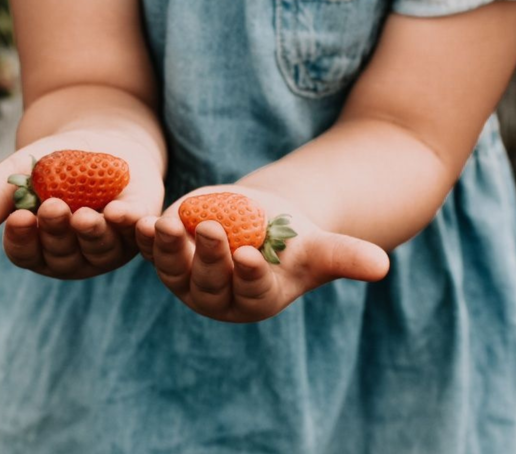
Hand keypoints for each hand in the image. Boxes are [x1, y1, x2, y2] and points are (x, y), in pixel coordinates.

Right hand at [0, 130, 162, 278]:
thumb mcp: (14, 177)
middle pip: (61, 255)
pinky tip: (122, 212)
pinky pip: (136, 236)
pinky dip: (130, 225)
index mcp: (38, 248)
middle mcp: (73, 257)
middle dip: (56, 232)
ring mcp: (109, 249)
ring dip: (91, 234)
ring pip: (98, 250)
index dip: (21, 240)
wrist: (102, 139)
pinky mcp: (140, 233)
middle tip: (51, 208)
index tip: (17, 219)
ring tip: (84, 214)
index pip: (25, 254)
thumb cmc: (50, 164)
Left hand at [135, 186, 389, 322]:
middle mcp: (216, 297)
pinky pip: (148, 246)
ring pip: (172, 266)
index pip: (251, 290)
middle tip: (211, 228)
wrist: (261, 223)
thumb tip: (384, 268)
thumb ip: (346, 258)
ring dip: (166, 247)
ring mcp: (185, 279)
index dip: (250, 275)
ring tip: (165, 223)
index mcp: (255, 299)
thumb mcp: (320, 245)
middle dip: (209, 255)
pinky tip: (131, 217)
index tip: (251, 256)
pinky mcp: (163, 255)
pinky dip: (138, 233)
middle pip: (208, 279)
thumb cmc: (296, 238)